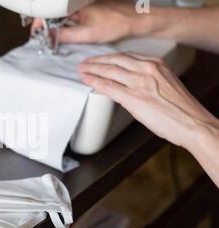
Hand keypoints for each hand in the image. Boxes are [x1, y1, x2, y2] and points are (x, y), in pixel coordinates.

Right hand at [31, 0, 141, 43]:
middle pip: (54, 13)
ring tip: (56, 36)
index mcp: (76, 4)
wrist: (136, 20)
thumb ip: (67, 36)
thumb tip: (51, 37)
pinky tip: (69, 33)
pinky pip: (71, 16)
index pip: (50, 12)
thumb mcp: (88, 34)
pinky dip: (66, 25)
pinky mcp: (87, 9)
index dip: (40, 23)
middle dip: (47, 26)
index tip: (37, 33)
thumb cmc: (118, 22)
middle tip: (45, 38)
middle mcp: (78, 2)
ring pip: (62, 15)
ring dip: (57, 26)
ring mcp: (82, 4)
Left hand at [78, 53, 217, 150]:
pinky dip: (95, 82)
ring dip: (92, 70)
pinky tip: (87, 82)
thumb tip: (128, 85)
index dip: (108, 57)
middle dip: (96, 62)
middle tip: (84, 64)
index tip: (99, 59)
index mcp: (156, 64)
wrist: (192, 123)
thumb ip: (148, 80)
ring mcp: (139, 83)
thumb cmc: (181, 110)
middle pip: (114, 61)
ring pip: (109, 71)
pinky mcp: (134, 98)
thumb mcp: (165, 85)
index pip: (126, 56)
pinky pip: (109, 87)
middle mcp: (147, 69)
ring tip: (82, 72)